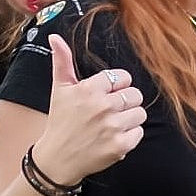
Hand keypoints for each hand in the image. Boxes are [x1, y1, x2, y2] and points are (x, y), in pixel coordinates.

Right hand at [32, 34, 146, 184]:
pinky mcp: (120, 146)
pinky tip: (113, 137)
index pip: (123, 77)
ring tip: (112, 124)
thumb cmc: (61, 121)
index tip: (107, 94)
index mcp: (88, 90)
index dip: (118, 86)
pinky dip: (130, 136)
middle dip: (125, 102)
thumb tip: (54, 37)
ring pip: (140, 113)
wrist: (57, 158)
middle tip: (109, 111)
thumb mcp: (59, 89)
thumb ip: (61, 62)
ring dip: (129, 119)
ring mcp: (111, 127)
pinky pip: (139, 133)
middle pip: (135, 95)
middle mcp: (101, 107)